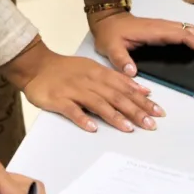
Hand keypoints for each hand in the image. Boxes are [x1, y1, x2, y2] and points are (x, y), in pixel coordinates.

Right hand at [3, 41, 160, 133]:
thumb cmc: (66, 69)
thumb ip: (116, 79)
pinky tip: (92, 127)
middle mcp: (89, 81)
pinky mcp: (58, 99)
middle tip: (150, 124)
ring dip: (114, 116)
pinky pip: (72, 110)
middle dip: (134, 110)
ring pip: (97, 103)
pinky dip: (82, 118)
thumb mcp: (93, 69)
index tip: (157, 111)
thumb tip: (141, 89)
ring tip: (128, 128)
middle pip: (115, 96)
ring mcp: (73, 90)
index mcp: (98, 73)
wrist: (36, 65)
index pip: (125, 87)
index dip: (142, 100)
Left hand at [90, 10, 193, 77]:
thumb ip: (121, 59)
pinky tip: (190, 50)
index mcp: (153, 31)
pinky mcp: (160, 30)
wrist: (106, 19)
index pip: (180, 35)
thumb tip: (132, 72)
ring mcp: (161, 27)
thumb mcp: (111, 47)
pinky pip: (179, 32)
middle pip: (188, 30)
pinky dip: (189, 38)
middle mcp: (160, 27)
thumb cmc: (109, 32)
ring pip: (185, 29)